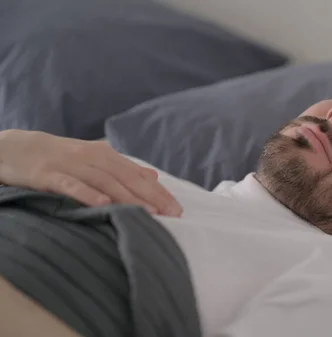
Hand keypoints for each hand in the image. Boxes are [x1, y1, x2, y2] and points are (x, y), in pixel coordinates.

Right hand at [0, 130, 181, 215]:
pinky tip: (102, 205)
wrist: (15, 147)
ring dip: (128, 197)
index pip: (137, 174)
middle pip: (126, 177)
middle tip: (171, 214)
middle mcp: (91, 157)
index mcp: (104, 154)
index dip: (159, 191)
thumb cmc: (59, 157)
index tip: (177, 209)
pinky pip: (70, 185)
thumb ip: (123, 169)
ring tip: (148, 212)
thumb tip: (153, 177)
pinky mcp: (48, 174)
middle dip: (151, 196)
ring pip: (104, 181)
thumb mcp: (94, 159)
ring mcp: (70, 164)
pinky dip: (87, 194)